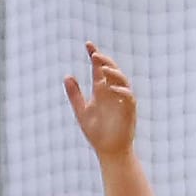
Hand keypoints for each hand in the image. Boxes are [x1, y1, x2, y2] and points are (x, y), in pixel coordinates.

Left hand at [66, 43, 136, 158]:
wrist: (109, 150)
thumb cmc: (97, 132)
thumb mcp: (81, 111)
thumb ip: (75, 94)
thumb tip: (67, 76)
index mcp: (101, 91)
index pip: (98, 69)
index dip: (94, 56)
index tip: (88, 44)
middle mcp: (113, 92)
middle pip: (110, 71)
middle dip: (104, 61)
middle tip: (95, 54)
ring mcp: (122, 99)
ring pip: (121, 80)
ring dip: (113, 73)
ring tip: (102, 68)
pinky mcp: (129, 110)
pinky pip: (128, 96)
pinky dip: (121, 91)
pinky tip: (111, 88)